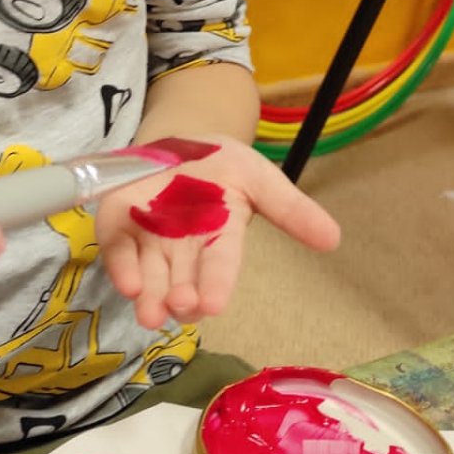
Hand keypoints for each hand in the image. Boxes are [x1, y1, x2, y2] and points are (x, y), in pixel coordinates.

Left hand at [97, 135, 338, 330]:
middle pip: (182, 280)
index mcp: (220, 238)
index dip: (217, 285)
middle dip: (181, 297)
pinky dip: (121, 267)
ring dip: (149, 296)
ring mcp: (149, 239)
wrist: (178, 140)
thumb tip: (334, 239)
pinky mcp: (120, 226)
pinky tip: (126, 284)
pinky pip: (118, 249)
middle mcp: (184, 248)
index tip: (214, 305)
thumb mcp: (261, 178)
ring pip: (149, 275)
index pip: (220, 266)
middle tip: (182, 307)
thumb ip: (291, 209)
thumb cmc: (222, 165)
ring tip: (151, 313)